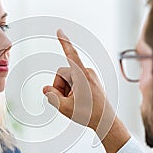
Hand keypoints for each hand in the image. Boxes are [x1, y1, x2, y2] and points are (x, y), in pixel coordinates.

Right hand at [43, 29, 129, 152]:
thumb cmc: (89, 115)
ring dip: (66, 90)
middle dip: (59, 86)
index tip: (59, 30)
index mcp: (82, 76)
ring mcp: (90, 76)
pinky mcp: (91, 81)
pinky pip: (75, 82)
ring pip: (68, 78)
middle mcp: (87, 73)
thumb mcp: (64, 108)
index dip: (63, 42)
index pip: (70, 55)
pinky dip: (72, 90)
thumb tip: (46, 89)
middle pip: (62, 73)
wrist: (106, 122)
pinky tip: (78, 102)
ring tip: (73, 103)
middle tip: (64, 101)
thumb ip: (51, 96)